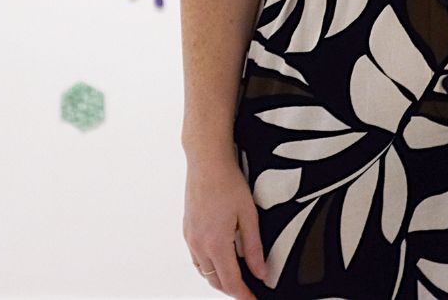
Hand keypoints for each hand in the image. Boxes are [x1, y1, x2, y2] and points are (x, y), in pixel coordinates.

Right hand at [184, 159, 268, 298]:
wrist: (206, 162)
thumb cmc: (227, 182)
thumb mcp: (249, 216)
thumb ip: (254, 248)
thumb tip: (260, 272)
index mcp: (216, 243)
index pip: (231, 282)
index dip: (244, 295)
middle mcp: (199, 244)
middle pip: (216, 281)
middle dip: (233, 289)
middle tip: (249, 289)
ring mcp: (190, 238)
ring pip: (204, 272)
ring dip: (219, 279)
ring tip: (237, 277)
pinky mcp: (187, 230)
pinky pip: (197, 259)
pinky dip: (208, 266)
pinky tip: (219, 260)